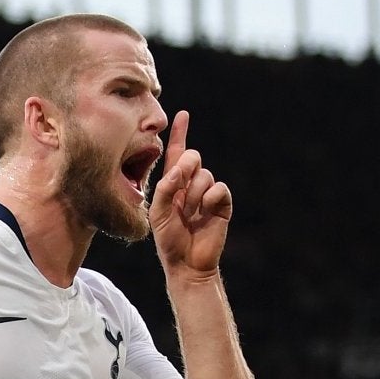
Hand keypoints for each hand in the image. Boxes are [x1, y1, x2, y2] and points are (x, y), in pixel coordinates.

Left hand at [150, 112, 231, 279]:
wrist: (187, 264)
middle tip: (180, 189)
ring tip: (191, 213)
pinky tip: (205, 212)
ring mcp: (207, 193)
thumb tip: (180, 168)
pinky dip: (211, 198)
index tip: (182, 115)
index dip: (179, 134)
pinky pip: (219, 187)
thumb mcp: (158, 213)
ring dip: (195, 193)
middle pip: (192, 157)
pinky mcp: (222, 203)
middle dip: (185, 168)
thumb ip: (165, 188)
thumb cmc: (169, 241)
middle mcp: (190, 185)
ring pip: (205, 174)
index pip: (175, 153)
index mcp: (172, 184)